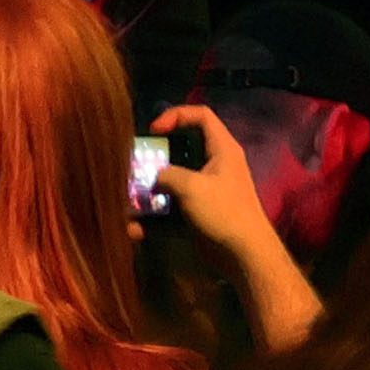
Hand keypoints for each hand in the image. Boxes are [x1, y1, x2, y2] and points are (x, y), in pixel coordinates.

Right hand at [139, 104, 275, 258]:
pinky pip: (169, 211)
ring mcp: (204, 191)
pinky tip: (134, 230)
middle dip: (156, 157)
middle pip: (182, 150)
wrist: (242, 253)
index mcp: (222, 149)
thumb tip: (154, 178)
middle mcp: (214, 165)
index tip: (153, 129)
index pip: (202, 117)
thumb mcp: (192, 187)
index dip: (177, 115)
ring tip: (127, 201)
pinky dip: (152, 219)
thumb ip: (169, 175)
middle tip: (134, 165)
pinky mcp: (196, 214)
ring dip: (149, 192)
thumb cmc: (223, 211)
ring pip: (171, 183)